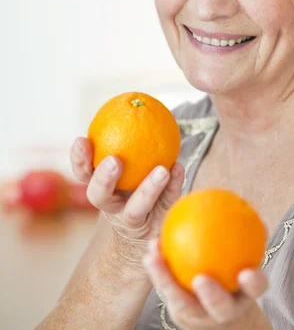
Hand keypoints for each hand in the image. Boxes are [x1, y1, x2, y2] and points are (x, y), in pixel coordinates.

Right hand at [69, 137, 184, 261]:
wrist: (150, 224)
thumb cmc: (137, 180)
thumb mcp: (129, 161)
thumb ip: (129, 138)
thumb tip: (141, 101)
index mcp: (99, 187)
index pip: (82, 173)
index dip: (78, 159)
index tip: (82, 139)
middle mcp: (111, 206)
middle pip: (98, 196)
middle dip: (103, 179)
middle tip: (114, 160)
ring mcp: (133, 221)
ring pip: (135, 210)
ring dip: (148, 189)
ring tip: (162, 170)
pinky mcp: (155, 228)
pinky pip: (166, 206)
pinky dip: (174, 187)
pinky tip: (179, 168)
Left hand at [143, 239, 268, 329]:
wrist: (218, 318)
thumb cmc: (234, 280)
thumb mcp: (244, 265)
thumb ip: (249, 241)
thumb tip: (249, 210)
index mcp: (245, 297)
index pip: (255, 290)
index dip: (254, 283)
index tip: (247, 273)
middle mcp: (223, 311)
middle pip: (220, 307)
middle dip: (213, 296)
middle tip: (201, 279)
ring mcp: (199, 316)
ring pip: (183, 303)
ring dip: (166, 281)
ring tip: (153, 257)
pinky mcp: (179, 313)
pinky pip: (166, 290)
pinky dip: (158, 269)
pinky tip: (151, 247)